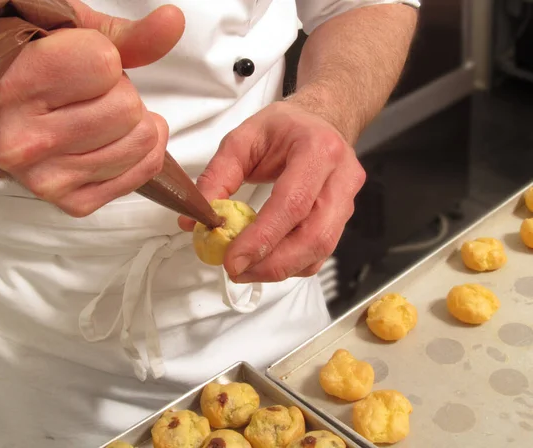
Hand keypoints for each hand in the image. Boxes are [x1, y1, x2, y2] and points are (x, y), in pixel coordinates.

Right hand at [0, 1, 184, 216]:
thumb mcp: (72, 37)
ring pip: (142, 142)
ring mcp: (47, 180)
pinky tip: (114, 142)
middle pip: (129, 109)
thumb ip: (126, 35)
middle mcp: (24, 142)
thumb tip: (173, 21)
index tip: (79, 66)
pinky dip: (141, 154)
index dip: (105, 59)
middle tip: (93, 97)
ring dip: (134, 125)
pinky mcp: (72, 203)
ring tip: (102, 119)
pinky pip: (143, 173)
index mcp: (13, 88)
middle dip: (122, 95)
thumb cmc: (37, 70)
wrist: (6, 118)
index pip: (105, 64)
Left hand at [180, 101, 365, 282]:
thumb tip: (194, 221)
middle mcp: (341, 177)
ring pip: (320, 250)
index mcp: (317, 149)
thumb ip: (217, 178)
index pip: (292, 203)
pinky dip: (291, 264)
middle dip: (272, 263)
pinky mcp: (343, 219)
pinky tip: (266, 262)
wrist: (319, 122)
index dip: (262, 237)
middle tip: (236, 271)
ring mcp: (347, 200)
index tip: (232, 259)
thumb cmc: (283, 128)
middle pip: (314, 236)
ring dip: (280, 269)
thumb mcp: (241, 140)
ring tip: (246, 270)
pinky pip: (320, 253)